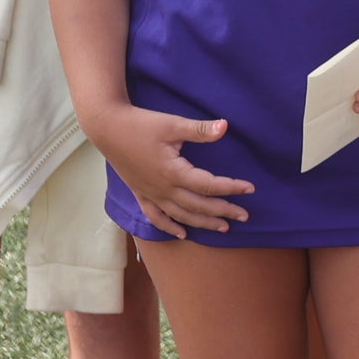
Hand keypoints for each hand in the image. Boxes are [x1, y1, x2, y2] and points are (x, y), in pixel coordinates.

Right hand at [92, 104, 255, 235]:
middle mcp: (163, 189)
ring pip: (181, 215)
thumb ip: (200, 129)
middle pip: (198, 205)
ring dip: (202, 222)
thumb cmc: (141, 124)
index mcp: (173, 172)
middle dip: (223, 212)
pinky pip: (156, 217)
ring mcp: (150, 194)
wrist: (107, 127)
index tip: (250, 189)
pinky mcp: (140, 193)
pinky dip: (170, 227)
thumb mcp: (173, 124)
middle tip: (245, 216)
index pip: (209, 185)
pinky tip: (182, 234)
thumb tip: (226, 127)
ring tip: (223, 228)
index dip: (231, 188)